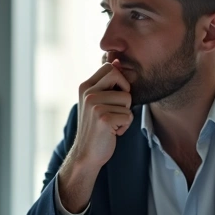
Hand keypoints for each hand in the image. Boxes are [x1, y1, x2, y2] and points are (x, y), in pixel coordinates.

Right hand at [55, 61, 132, 212]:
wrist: (87, 154)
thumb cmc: (96, 128)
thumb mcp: (97, 102)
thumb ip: (106, 83)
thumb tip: (117, 59)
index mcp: (85, 86)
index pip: (110, 67)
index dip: (120, 80)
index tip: (115, 96)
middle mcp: (88, 93)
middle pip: (120, 77)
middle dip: (125, 94)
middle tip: (116, 109)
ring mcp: (94, 105)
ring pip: (128, 100)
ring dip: (125, 115)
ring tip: (112, 124)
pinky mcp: (104, 118)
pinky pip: (129, 115)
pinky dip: (124, 127)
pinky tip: (112, 132)